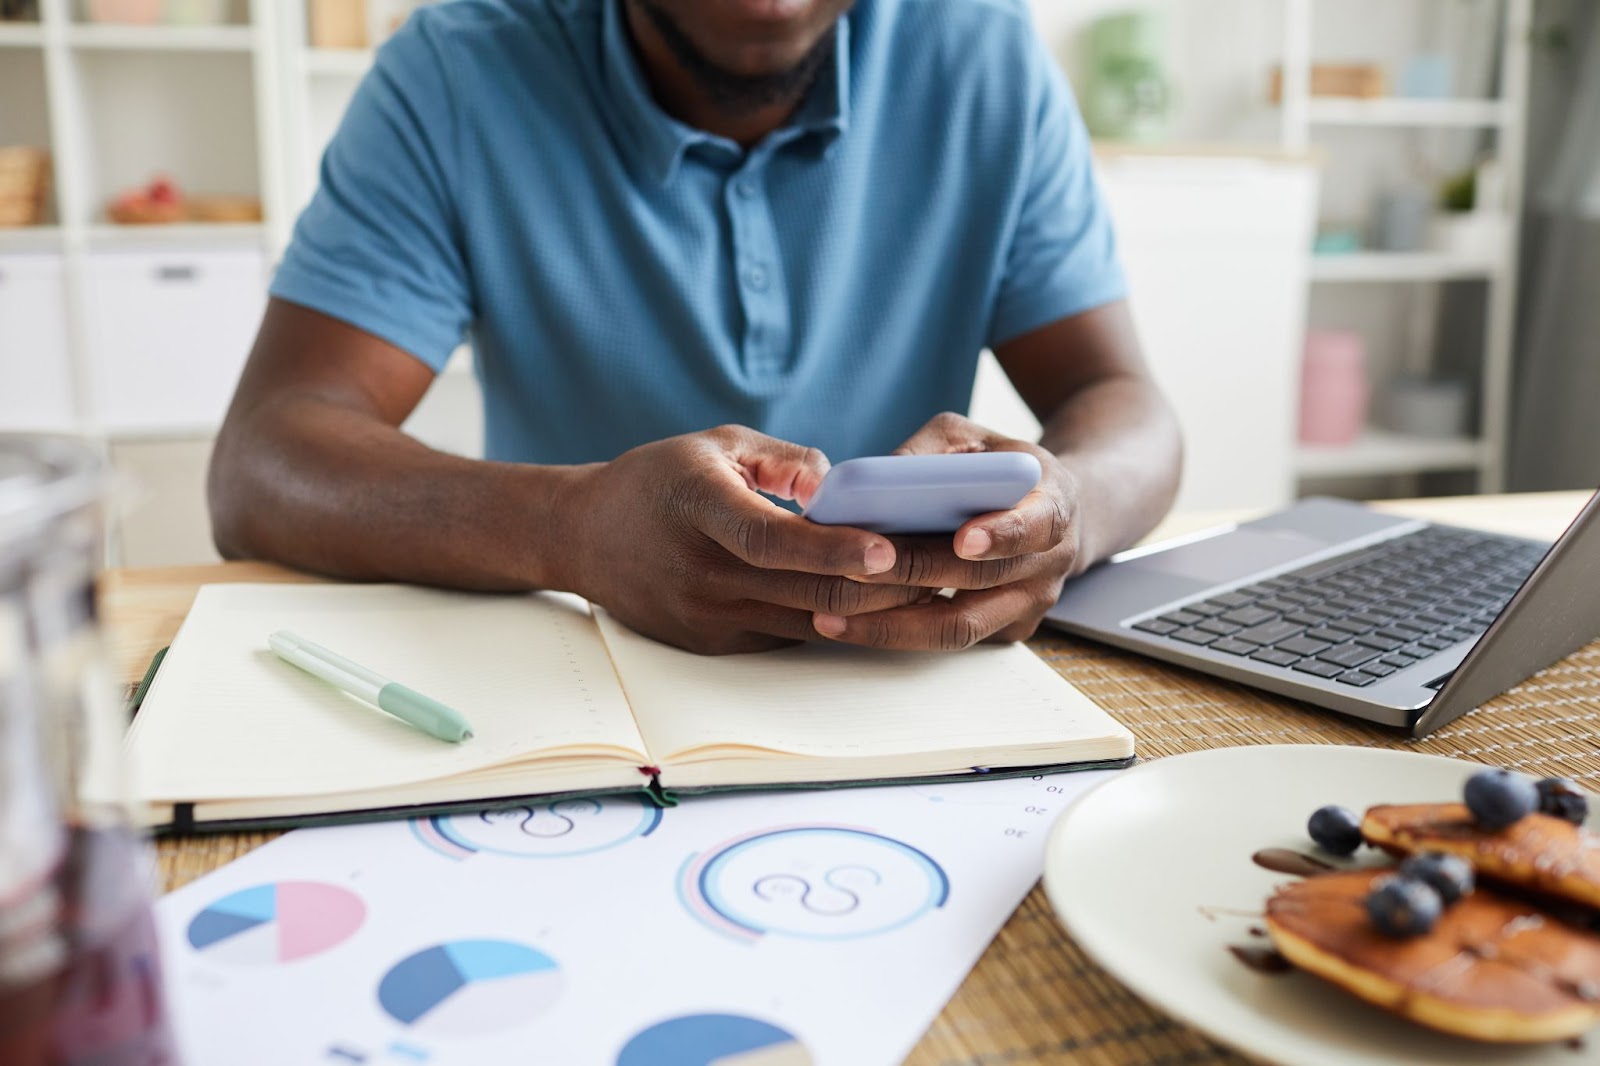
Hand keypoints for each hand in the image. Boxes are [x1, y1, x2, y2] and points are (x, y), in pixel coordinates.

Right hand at [559, 426, 928, 653]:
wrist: (583, 537)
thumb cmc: (659, 480)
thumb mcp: (716, 444)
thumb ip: (784, 460)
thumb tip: (842, 489)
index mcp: (698, 507)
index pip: (773, 538)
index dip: (835, 548)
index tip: (890, 547)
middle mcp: (701, 571)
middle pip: (807, 591)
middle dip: (885, 584)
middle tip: (944, 566)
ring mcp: (706, 617)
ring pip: (809, 623)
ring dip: (874, 609)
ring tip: (931, 585)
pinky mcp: (713, 646)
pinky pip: (789, 635)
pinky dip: (837, 621)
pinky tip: (879, 604)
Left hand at [811, 412, 1083, 650]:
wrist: (1048, 509)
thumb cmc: (1000, 467)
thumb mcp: (972, 439)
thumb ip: (931, 453)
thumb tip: (870, 481)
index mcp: (1054, 503)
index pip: (1036, 524)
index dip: (1001, 534)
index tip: (962, 540)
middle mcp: (1049, 561)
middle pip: (981, 579)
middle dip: (914, 575)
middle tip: (854, 569)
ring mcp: (1029, 604)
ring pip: (960, 628)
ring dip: (892, 625)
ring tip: (832, 617)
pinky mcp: (1006, 630)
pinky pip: (948, 639)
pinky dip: (897, 634)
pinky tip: (848, 625)